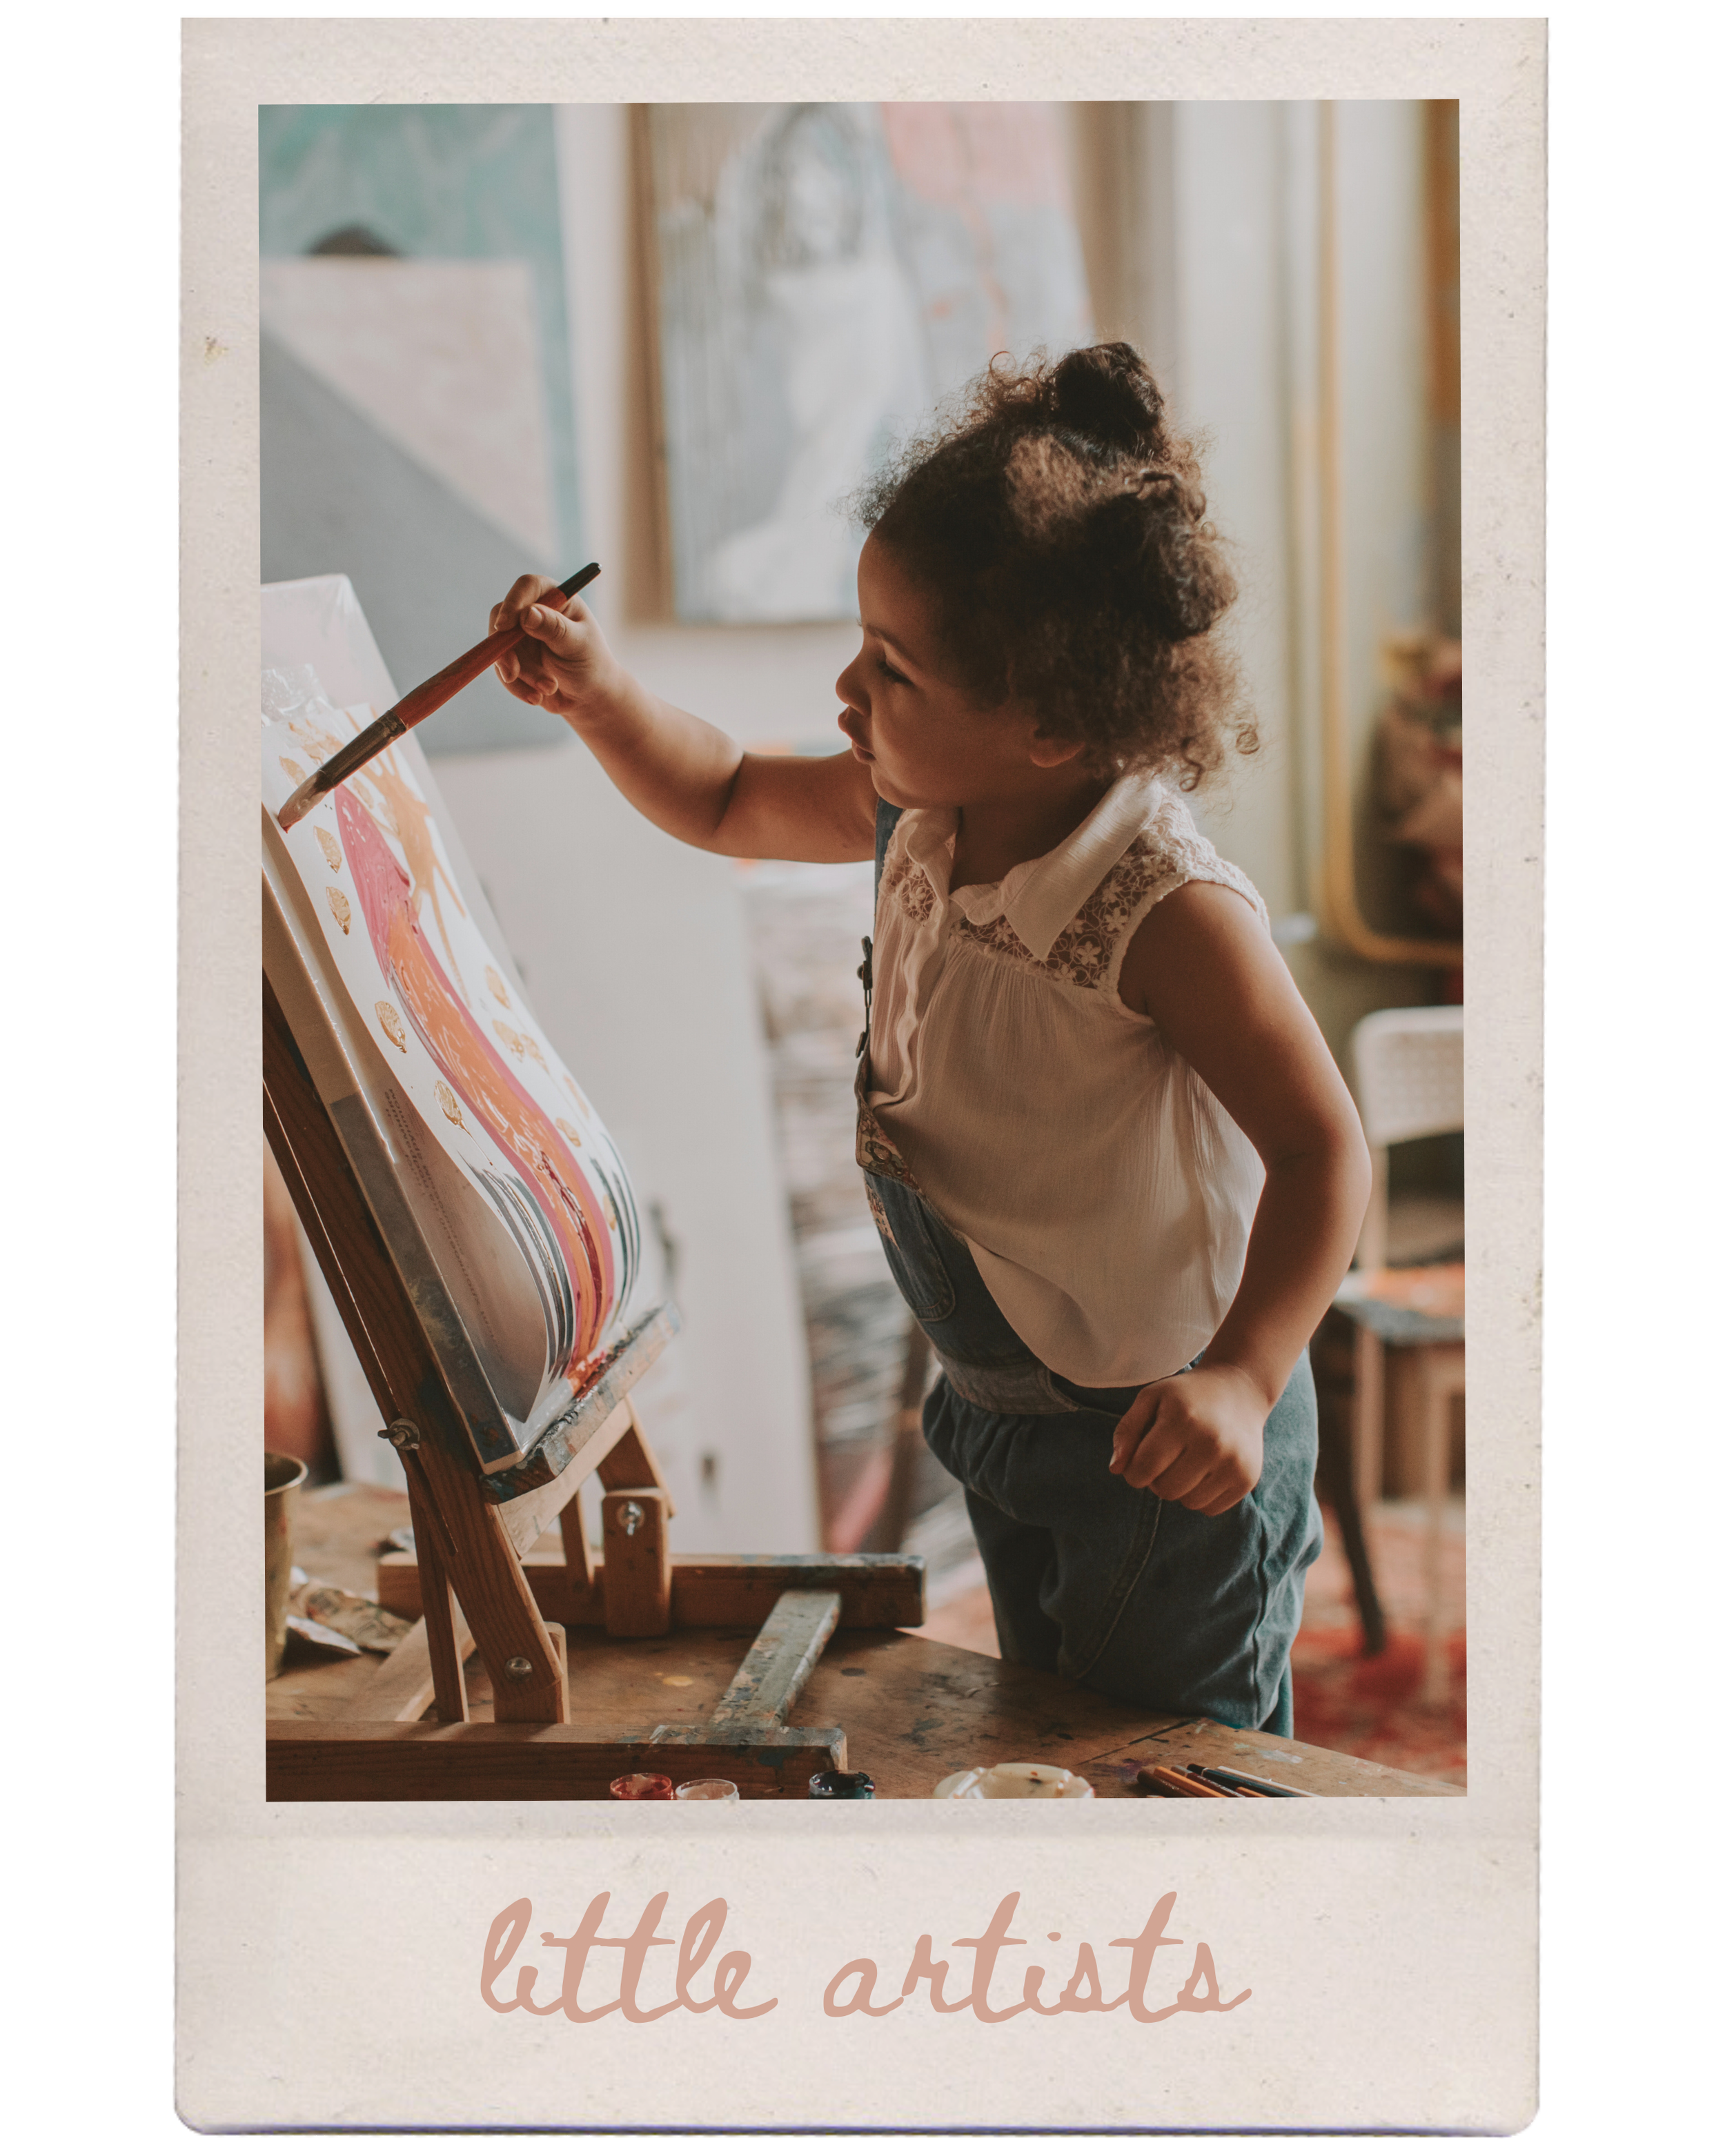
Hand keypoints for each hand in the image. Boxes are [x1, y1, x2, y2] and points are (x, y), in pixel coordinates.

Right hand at [489, 574, 616, 719]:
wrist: (588, 697)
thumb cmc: (590, 665)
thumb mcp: (578, 646)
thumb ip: (555, 629)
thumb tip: (527, 613)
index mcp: (556, 598)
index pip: (528, 586)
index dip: (513, 602)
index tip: (505, 626)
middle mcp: (534, 611)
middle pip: (503, 617)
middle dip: (507, 650)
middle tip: (513, 673)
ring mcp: (519, 635)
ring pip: (500, 648)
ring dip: (521, 674)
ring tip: (549, 688)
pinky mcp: (512, 657)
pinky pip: (501, 669)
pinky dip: (516, 686)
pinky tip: (537, 698)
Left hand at [1108, 1363, 1270, 1515]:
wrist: (1239, 1390)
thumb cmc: (1186, 1397)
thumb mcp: (1151, 1399)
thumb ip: (1126, 1431)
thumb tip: (1116, 1469)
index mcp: (1181, 1419)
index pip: (1143, 1469)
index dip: (1134, 1471)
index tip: (1140, 1459)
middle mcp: (1211, 1442)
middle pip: (1165, 1490)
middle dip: (1157, 1480)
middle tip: (1167, 1458)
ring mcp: (1233, 1462)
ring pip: (1188, 1503)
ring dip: (1180, 1488)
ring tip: (1188, 1460)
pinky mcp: (1248, 1478)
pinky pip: (1210, 1509)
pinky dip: (1202, 1496)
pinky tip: (1207, 1469)